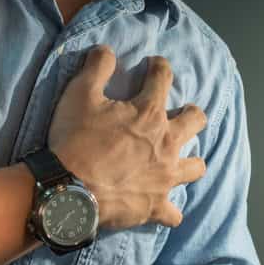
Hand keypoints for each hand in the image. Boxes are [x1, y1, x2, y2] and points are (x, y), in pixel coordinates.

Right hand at [48, 46, 206, 229]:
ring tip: (178, 161)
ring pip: (195, 167)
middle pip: (196, 121)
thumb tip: (106, 49)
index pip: (163, 78)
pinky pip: (174, 214)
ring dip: (190, 162)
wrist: (67, 189)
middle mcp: (166, 143)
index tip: (153, 65)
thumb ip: (96, 68)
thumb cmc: (74, 140)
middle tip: (178, 115)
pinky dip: (169, 211)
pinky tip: (162, 207)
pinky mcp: (155, 207)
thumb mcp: (78, 94)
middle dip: (190, 114)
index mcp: (149, 113)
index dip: (158, 67)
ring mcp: (164, 178)